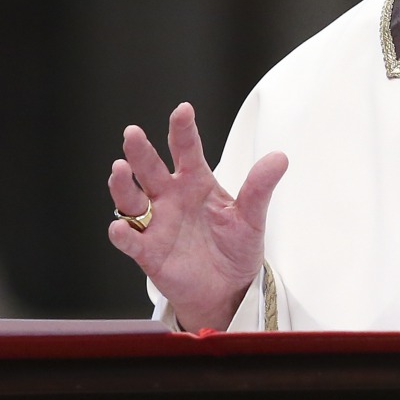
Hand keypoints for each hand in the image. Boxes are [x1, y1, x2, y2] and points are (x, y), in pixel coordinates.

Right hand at [107, 102, 288, 331]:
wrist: (228, 289)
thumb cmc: (236, 247)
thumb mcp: (252, 216)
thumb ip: (260, 187)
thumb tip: (280, 157)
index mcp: (196, 182)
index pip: (187, 150)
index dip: (183, 130)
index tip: (183, 110)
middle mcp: (171, 197)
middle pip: (150, 169)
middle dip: (140, 151)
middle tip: (133, 133)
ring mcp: (157, 223)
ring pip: (132, 200)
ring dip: (123, 185)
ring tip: (119, 169)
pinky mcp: (148, 252)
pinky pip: (131, 240)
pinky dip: (123, 234)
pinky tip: (119, 227)